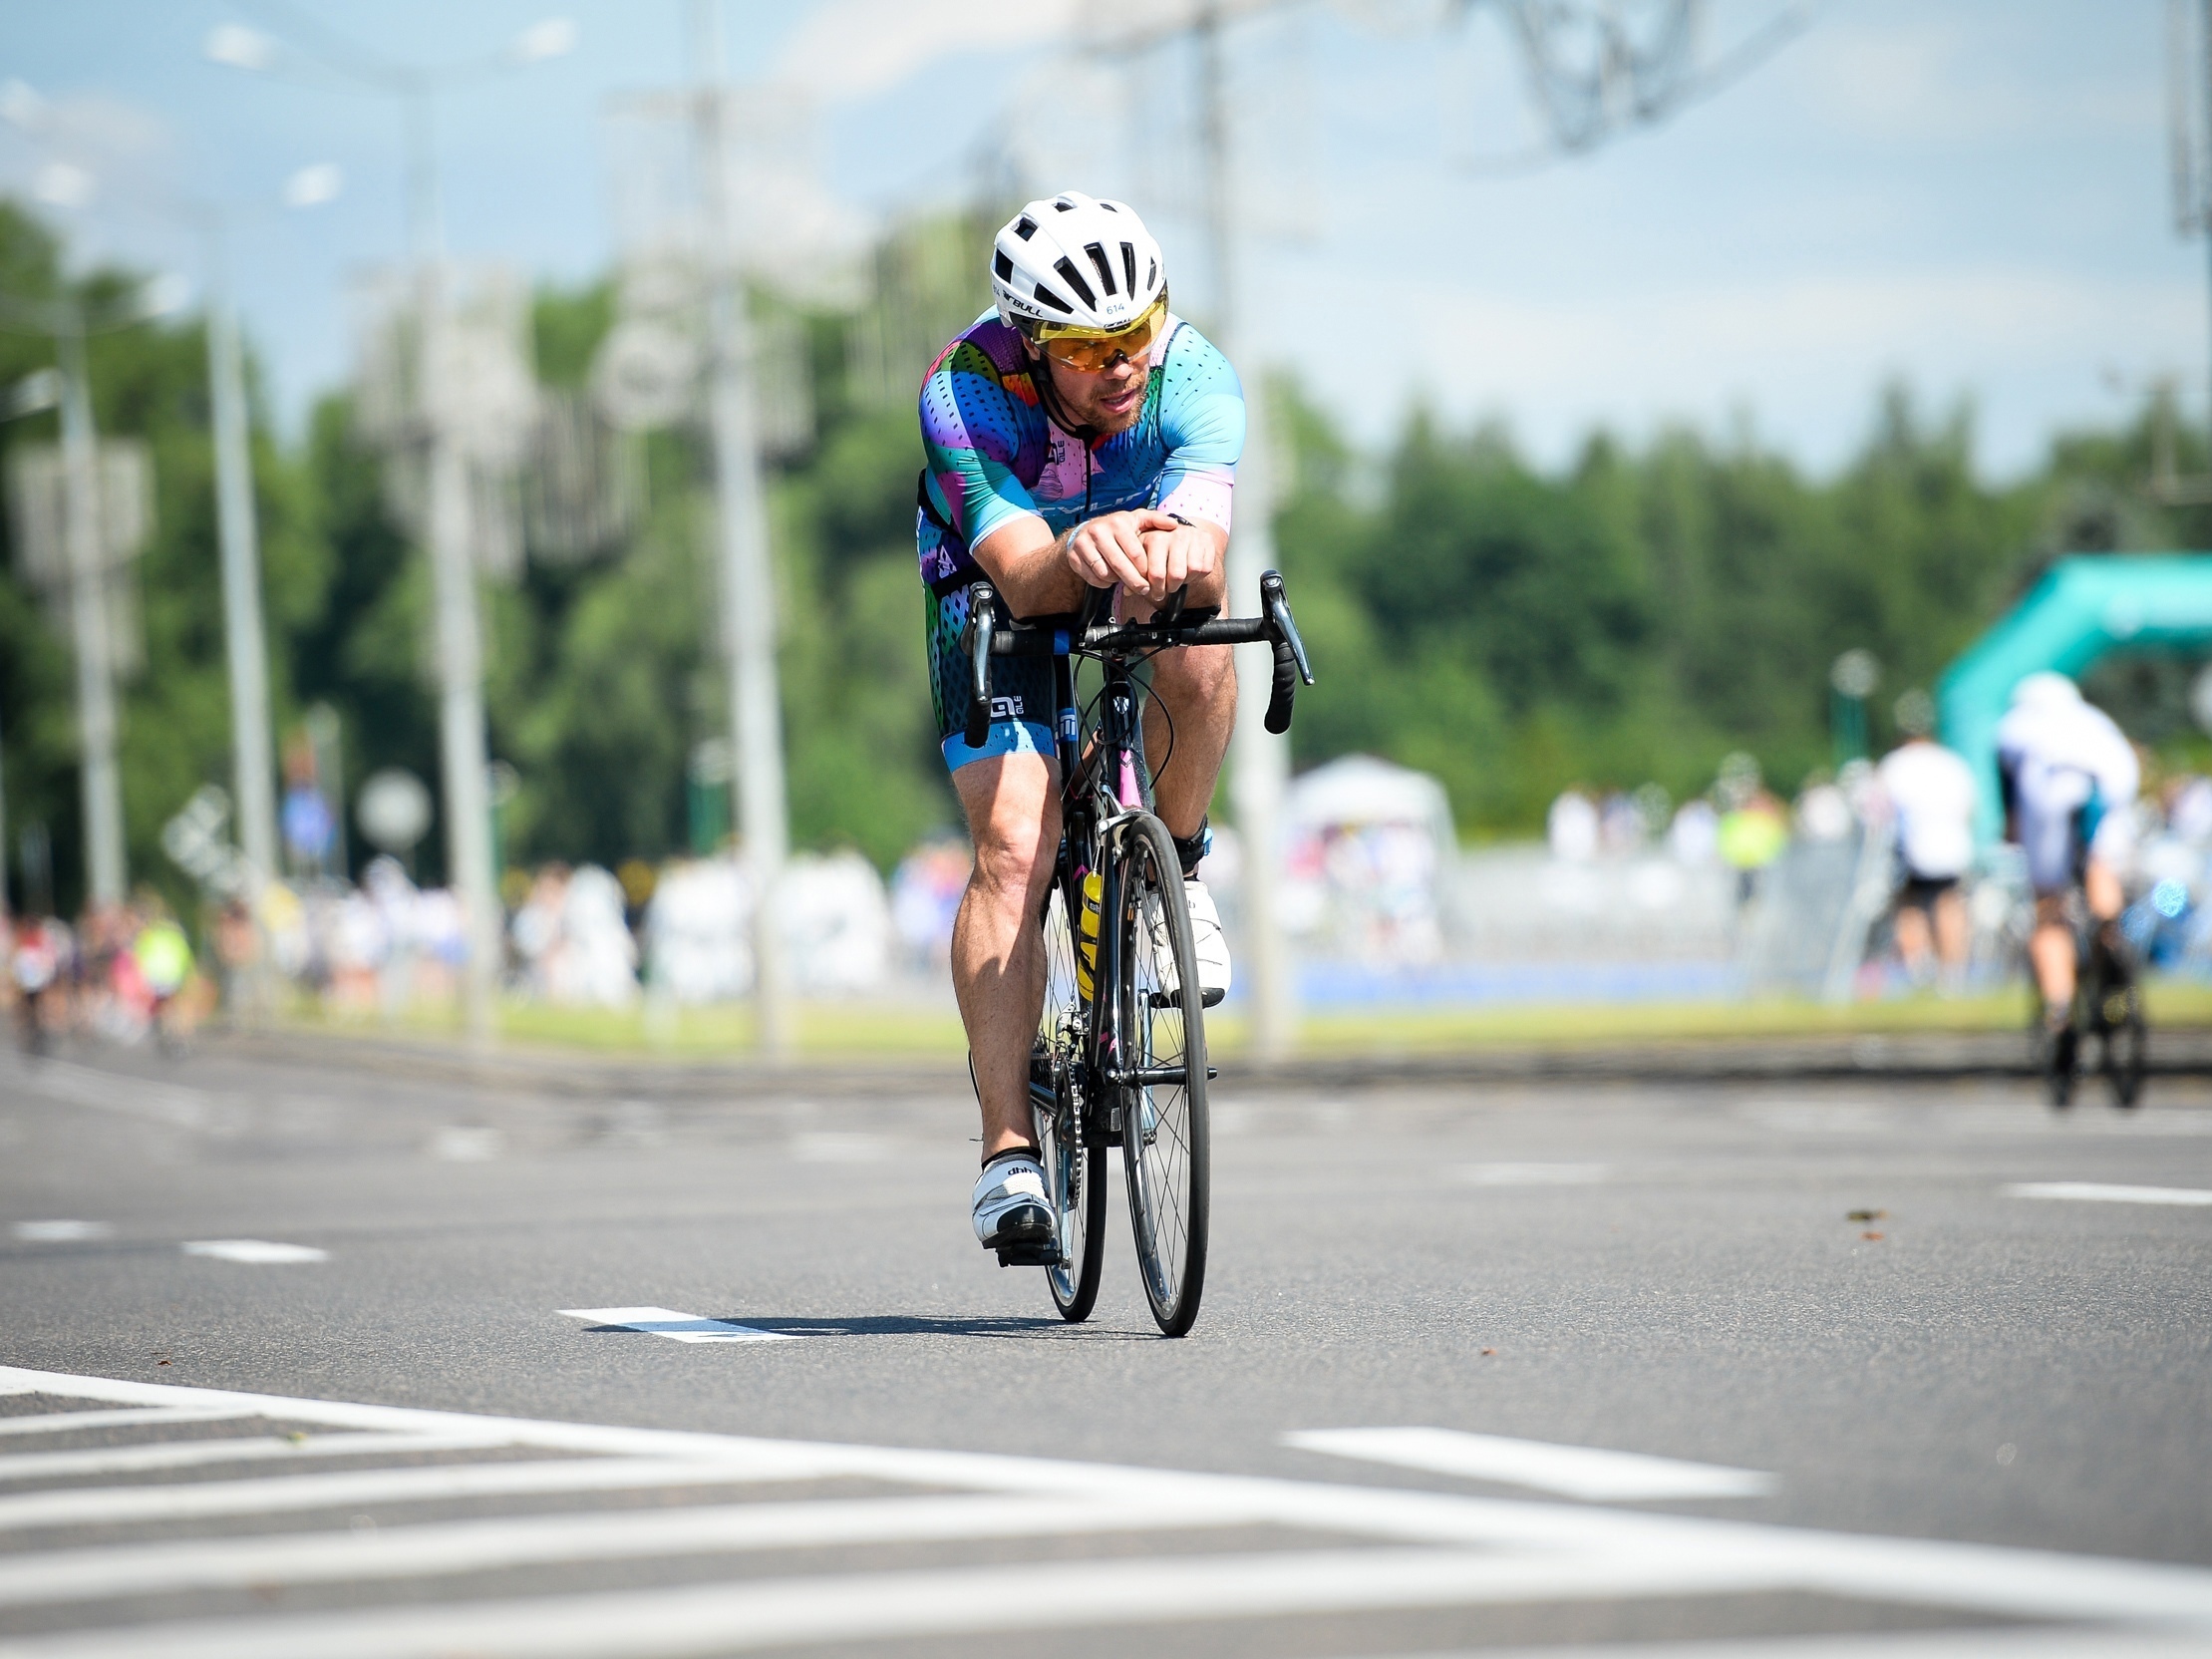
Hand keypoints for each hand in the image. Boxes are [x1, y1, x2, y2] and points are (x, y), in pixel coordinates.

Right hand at [1062, 509, 1181, 596]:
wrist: (1085, 530)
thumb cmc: (1117, 528)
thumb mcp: (1136, 520)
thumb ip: (1156, 520)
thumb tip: (1174, 524)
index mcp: (1118, 523)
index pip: (1136, 554)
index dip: (1145, 570)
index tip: (1152, 578)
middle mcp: (1099, 531)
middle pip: (1120, 566)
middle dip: (1135, 582)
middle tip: (1143, 590)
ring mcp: (1084, 543)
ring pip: (1105, 573)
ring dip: (1117, 581)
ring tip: (1123, 578)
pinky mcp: (1074, 556)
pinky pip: (1093, 578)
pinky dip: (1103, 583)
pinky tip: (1110, 577)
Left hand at [1136, 516, 1218, 601]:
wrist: (1178, 534)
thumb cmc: (1157, 549)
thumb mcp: (1142, 557)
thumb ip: (1134, 574)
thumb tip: (1128, 591)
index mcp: (1156, 538)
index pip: (1156, 573)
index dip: (1155, 589)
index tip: (1153, 593)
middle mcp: (1175, 534)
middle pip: (1176, 575)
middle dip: (1170, 588)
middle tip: (1166, 589)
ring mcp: (1193, 536)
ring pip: (1193, 571)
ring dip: (1185, 581)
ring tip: (1177, 579)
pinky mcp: (1207, 540)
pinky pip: (1205, 567)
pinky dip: (1198, 576)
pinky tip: (1188, 572)